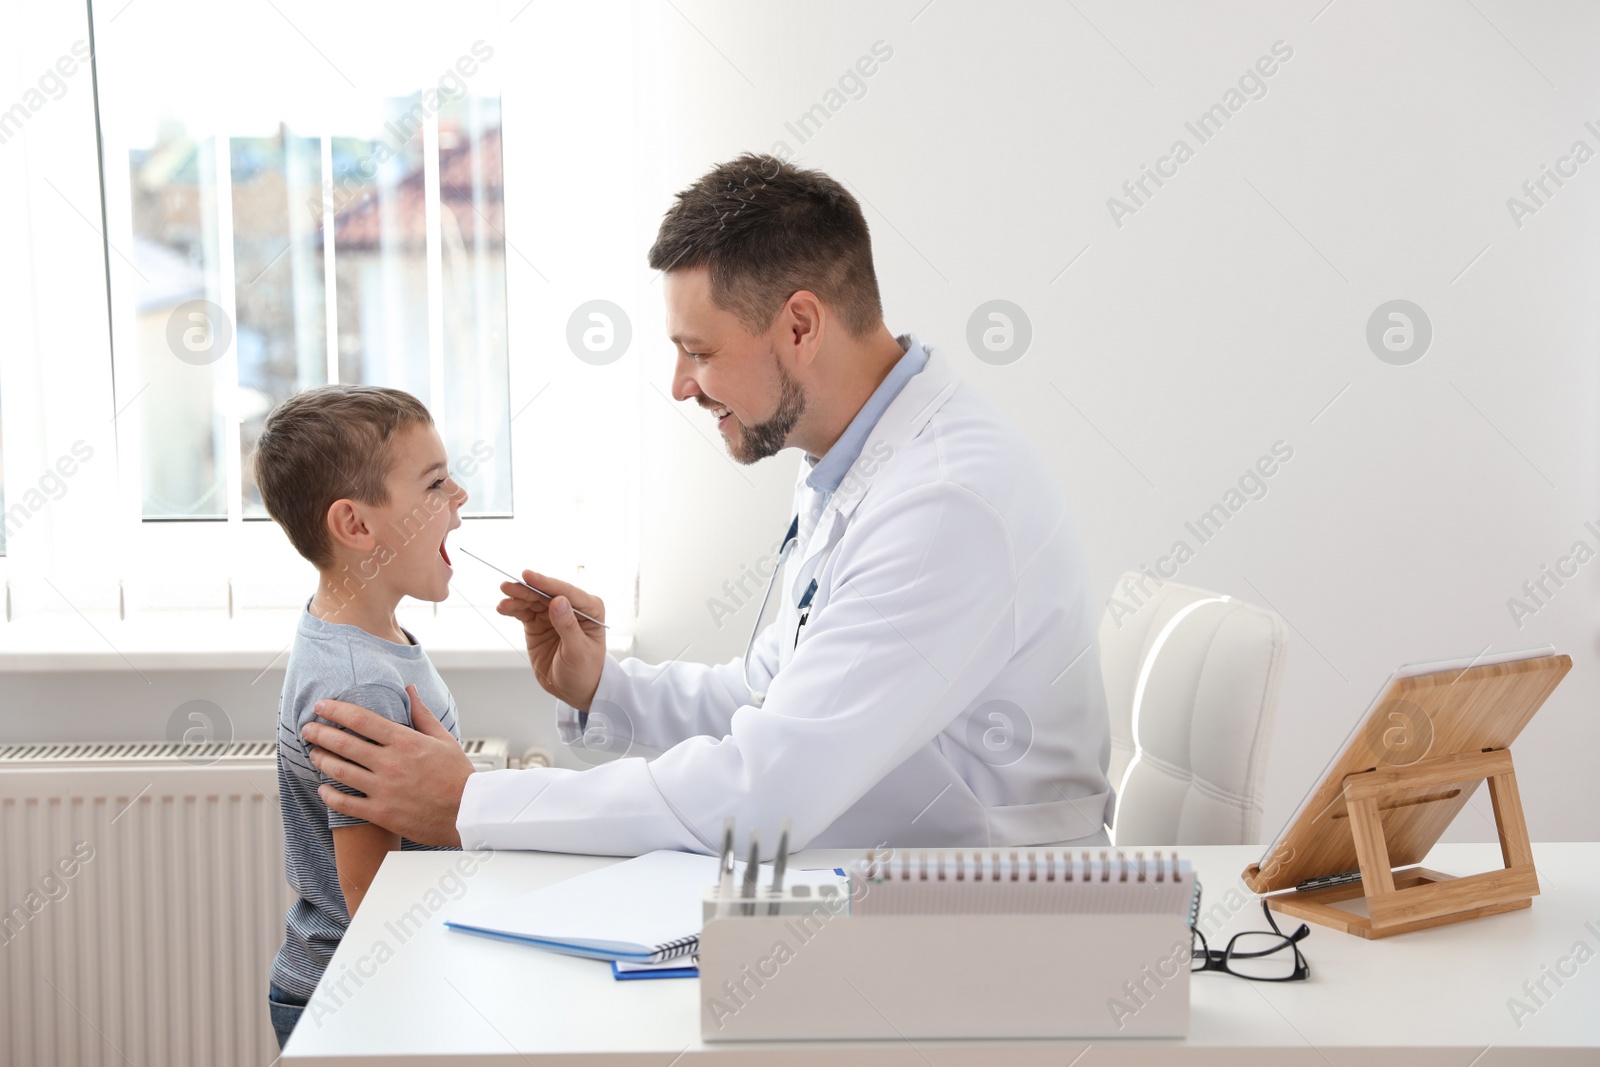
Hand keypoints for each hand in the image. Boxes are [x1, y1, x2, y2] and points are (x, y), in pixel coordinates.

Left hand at [303, 685, 473, 846]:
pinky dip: (330, 795)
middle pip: (343, 743)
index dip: (336, 710)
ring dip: (321, 760)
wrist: (468, 812)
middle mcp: (390, 763)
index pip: (361, 719)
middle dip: (319, 733)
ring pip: (340, 771)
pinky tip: (323, 788)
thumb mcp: (443, 738)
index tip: (321, 706)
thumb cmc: (458, 775)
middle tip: (307, 729)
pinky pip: (346, 803)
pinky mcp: (381, 813)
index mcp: (405, 741)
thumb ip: (421, 714)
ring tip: (312, 753)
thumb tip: (409, 690)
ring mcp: (384, 789)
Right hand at [495, 570, 606, 709]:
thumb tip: (558, 601)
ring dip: (517, 598)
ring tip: (503, 602)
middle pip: (546, 593)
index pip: (566, 592)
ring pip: (533, 600)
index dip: (546, 583)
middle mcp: (571, 607)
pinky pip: (524, 611)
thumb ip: (568, 626)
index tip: (529, 577)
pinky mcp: (538, 623)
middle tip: (508, 587)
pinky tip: (503, 608)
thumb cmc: (585, 671)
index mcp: (590, 610)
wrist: (574, 689)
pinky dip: (513, 608)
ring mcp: (553, 614)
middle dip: (527, 589)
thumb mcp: (578, 652)